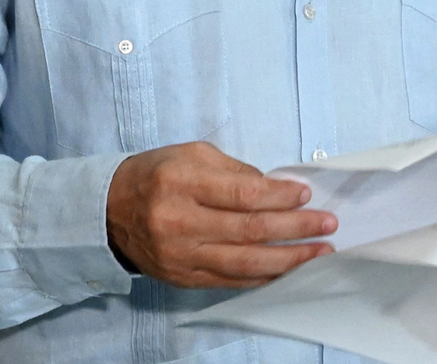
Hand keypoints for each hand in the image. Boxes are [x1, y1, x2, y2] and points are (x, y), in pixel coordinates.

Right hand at [106, 141, 335, 287]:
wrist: (109, 211)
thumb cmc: (154, 176)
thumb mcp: (189, 155)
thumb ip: (233, 170)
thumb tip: (277, 189)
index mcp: (180, 182)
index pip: (242, 193)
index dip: (280, 195)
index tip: (304, 193)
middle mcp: (179, 221)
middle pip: (250, 229)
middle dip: (296, 227)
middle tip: (327, 223)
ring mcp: (181, 254)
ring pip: (246, 262)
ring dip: (290, 259)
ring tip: (320, 253)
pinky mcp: (184, 277)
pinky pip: (233, 280)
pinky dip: (265, 276)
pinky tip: (288, 270)